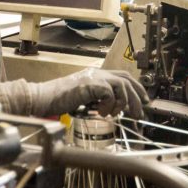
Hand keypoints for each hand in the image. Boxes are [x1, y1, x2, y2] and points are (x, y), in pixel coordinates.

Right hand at [30, 68, 148, 118]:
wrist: (44, 98)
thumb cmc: (60, 100)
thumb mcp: (85, 98)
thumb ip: (99, 98)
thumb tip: (115, 108)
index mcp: (97, 75)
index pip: (123, 76)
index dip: (136, 88)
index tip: (143, 100)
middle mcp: (97, 73)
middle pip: (126, 80)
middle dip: (137, 97)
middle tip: (139, 112)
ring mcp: (94, 77)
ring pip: (121, 86)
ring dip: (122, 103)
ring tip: (113, 114)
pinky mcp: (91, 84)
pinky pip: (110, 94)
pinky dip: (109, 106)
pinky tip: (101, 113)